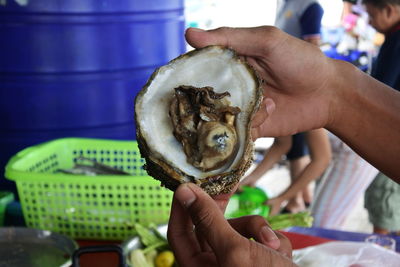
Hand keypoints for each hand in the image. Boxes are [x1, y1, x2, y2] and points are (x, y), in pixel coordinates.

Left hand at [168, 183, 295, 266]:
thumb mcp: (235, 249)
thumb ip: (209, 220)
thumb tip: (184, 192)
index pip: (179, 232)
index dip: (181, 208)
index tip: (187, 184)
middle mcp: (215, 264)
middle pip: (211, 225)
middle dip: (224, 210)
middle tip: (226, 185)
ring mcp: (238, 261)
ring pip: (239, 228)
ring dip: (257, 228)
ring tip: (272, 244)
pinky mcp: (260, 259)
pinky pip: (260, 237)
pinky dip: (274, 240)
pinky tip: (282, 253)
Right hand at [185, 27, 335, 138]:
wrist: (329, 93)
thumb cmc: (301, 60)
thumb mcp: (266, 41)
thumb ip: (230, 37)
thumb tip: (188, 33)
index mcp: (232, 62)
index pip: (200, 67)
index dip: (188, 72)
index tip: (179, 77)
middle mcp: (232, 86)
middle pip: (204, 96)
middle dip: (202, 100)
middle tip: (210, 96)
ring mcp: (241, 108)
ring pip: (217, 118)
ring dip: (229, 113)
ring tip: (259, 99)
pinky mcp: (252, 128)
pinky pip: (236, 133)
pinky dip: (246, 126)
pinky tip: (270, 109)